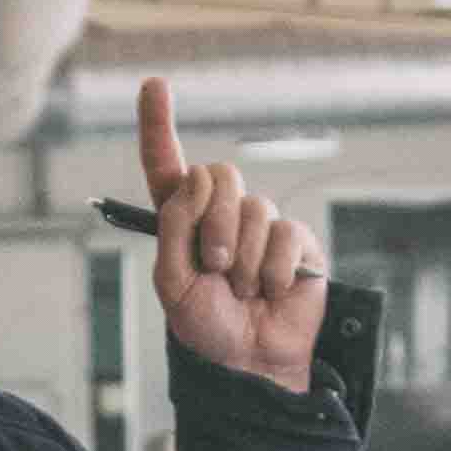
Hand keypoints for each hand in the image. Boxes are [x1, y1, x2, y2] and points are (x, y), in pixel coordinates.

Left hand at [137, 76, 327, 394]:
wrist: (250, 365)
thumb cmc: (206, 328)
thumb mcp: (171, 281)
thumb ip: (174, 225)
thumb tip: (198, 176)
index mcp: (182, 221)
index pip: (167, 165)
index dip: (158, 124)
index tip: (154, 84)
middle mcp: (221, 215)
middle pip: (218, 177)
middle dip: (214, 226)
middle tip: (216, 269)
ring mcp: (261, 226)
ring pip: (254, 210)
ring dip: (244, 260)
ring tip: (244, 291)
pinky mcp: (296, 243)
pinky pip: (285, 234)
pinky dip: (273, 270)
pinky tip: (273, 292)